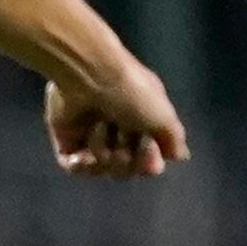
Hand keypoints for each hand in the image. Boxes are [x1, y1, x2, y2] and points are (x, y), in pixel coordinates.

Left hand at [45, 60, 186, 180]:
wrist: (91, 75)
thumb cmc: (133, 93)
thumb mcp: (164, 115)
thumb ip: (174, 139)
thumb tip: (180, 157)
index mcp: (145, 126)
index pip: (151, 164)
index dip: (149, 163)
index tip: (146, 145)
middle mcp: (120, 133)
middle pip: (127, 170)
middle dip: (126, 159)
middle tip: (122, 135)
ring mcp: (91, 137)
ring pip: (102, 169)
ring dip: (104, 154)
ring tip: (100, 127)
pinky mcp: (66, 138)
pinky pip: (74, 168)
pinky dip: (81, 166)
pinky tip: (83, 156)